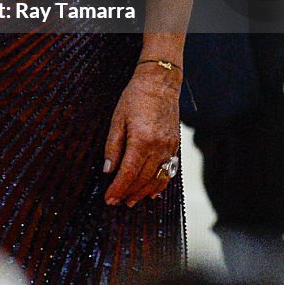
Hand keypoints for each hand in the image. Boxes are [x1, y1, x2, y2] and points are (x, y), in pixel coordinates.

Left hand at [103, 67, 180, 206]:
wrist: (160, 82)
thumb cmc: (136, 97)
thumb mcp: (117, 118)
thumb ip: (113, 146)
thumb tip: (108, 170)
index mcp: (142, 139)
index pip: (129, 173)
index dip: (118, 188)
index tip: (109, 199)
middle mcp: (158, 147)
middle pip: (143, 179)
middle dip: (129, 193)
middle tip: (117, 202)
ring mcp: (169, 147)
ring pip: (157, 178)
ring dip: (144, 192)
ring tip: (131, 201)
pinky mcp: (175, 145)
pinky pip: (169, 171)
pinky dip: (160, 184)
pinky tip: (152, 192)